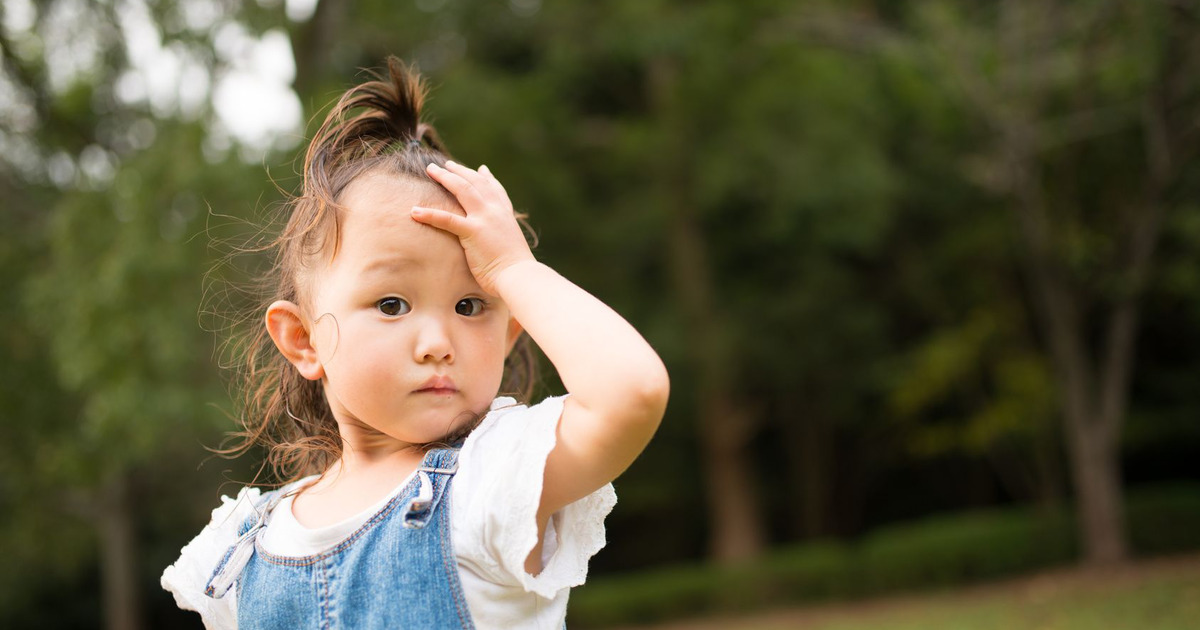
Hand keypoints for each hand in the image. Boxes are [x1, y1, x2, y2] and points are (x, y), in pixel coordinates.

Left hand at [411, 161, 534, 295]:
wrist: (519, 276)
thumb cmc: (516, 270)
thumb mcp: (513, 245)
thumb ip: (504, 237)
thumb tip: (503, 244)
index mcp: (506, 214)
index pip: (495, 190)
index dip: (486, 178)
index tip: (481, 169)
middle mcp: (495, 211)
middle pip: (475, 182)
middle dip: (458, 171)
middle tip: (445, 164)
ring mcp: (484, 219)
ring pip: (461, 189)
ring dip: (444, 177)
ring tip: (430, 170)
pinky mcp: (473, 231)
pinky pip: (446, 219)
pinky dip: (429, 214)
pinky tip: (414, 212)